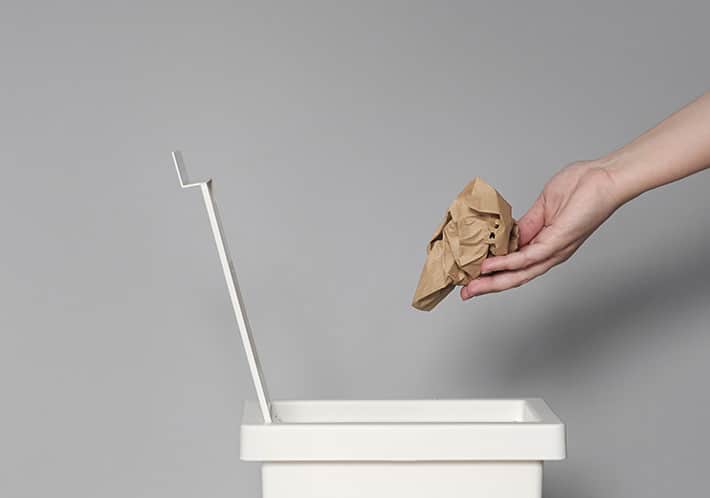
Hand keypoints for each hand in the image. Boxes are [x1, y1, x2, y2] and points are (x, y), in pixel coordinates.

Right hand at [461, 161, 622, 299]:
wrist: (605, 177)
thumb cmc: (581, 186)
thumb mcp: (543, 207)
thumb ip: (525, 224)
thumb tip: (507, 236)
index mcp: (547, 244)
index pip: (516, 266)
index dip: (494, 273)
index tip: (471, 277)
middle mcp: (551, 253)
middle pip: (516, 277)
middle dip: (488, 286)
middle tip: (465, 293)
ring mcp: (555, 250)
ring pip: (520, 273)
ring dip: (493, 281)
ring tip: (471, 286)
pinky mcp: (558, 242)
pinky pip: (528, 258)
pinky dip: (506, 264)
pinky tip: (489, 266)